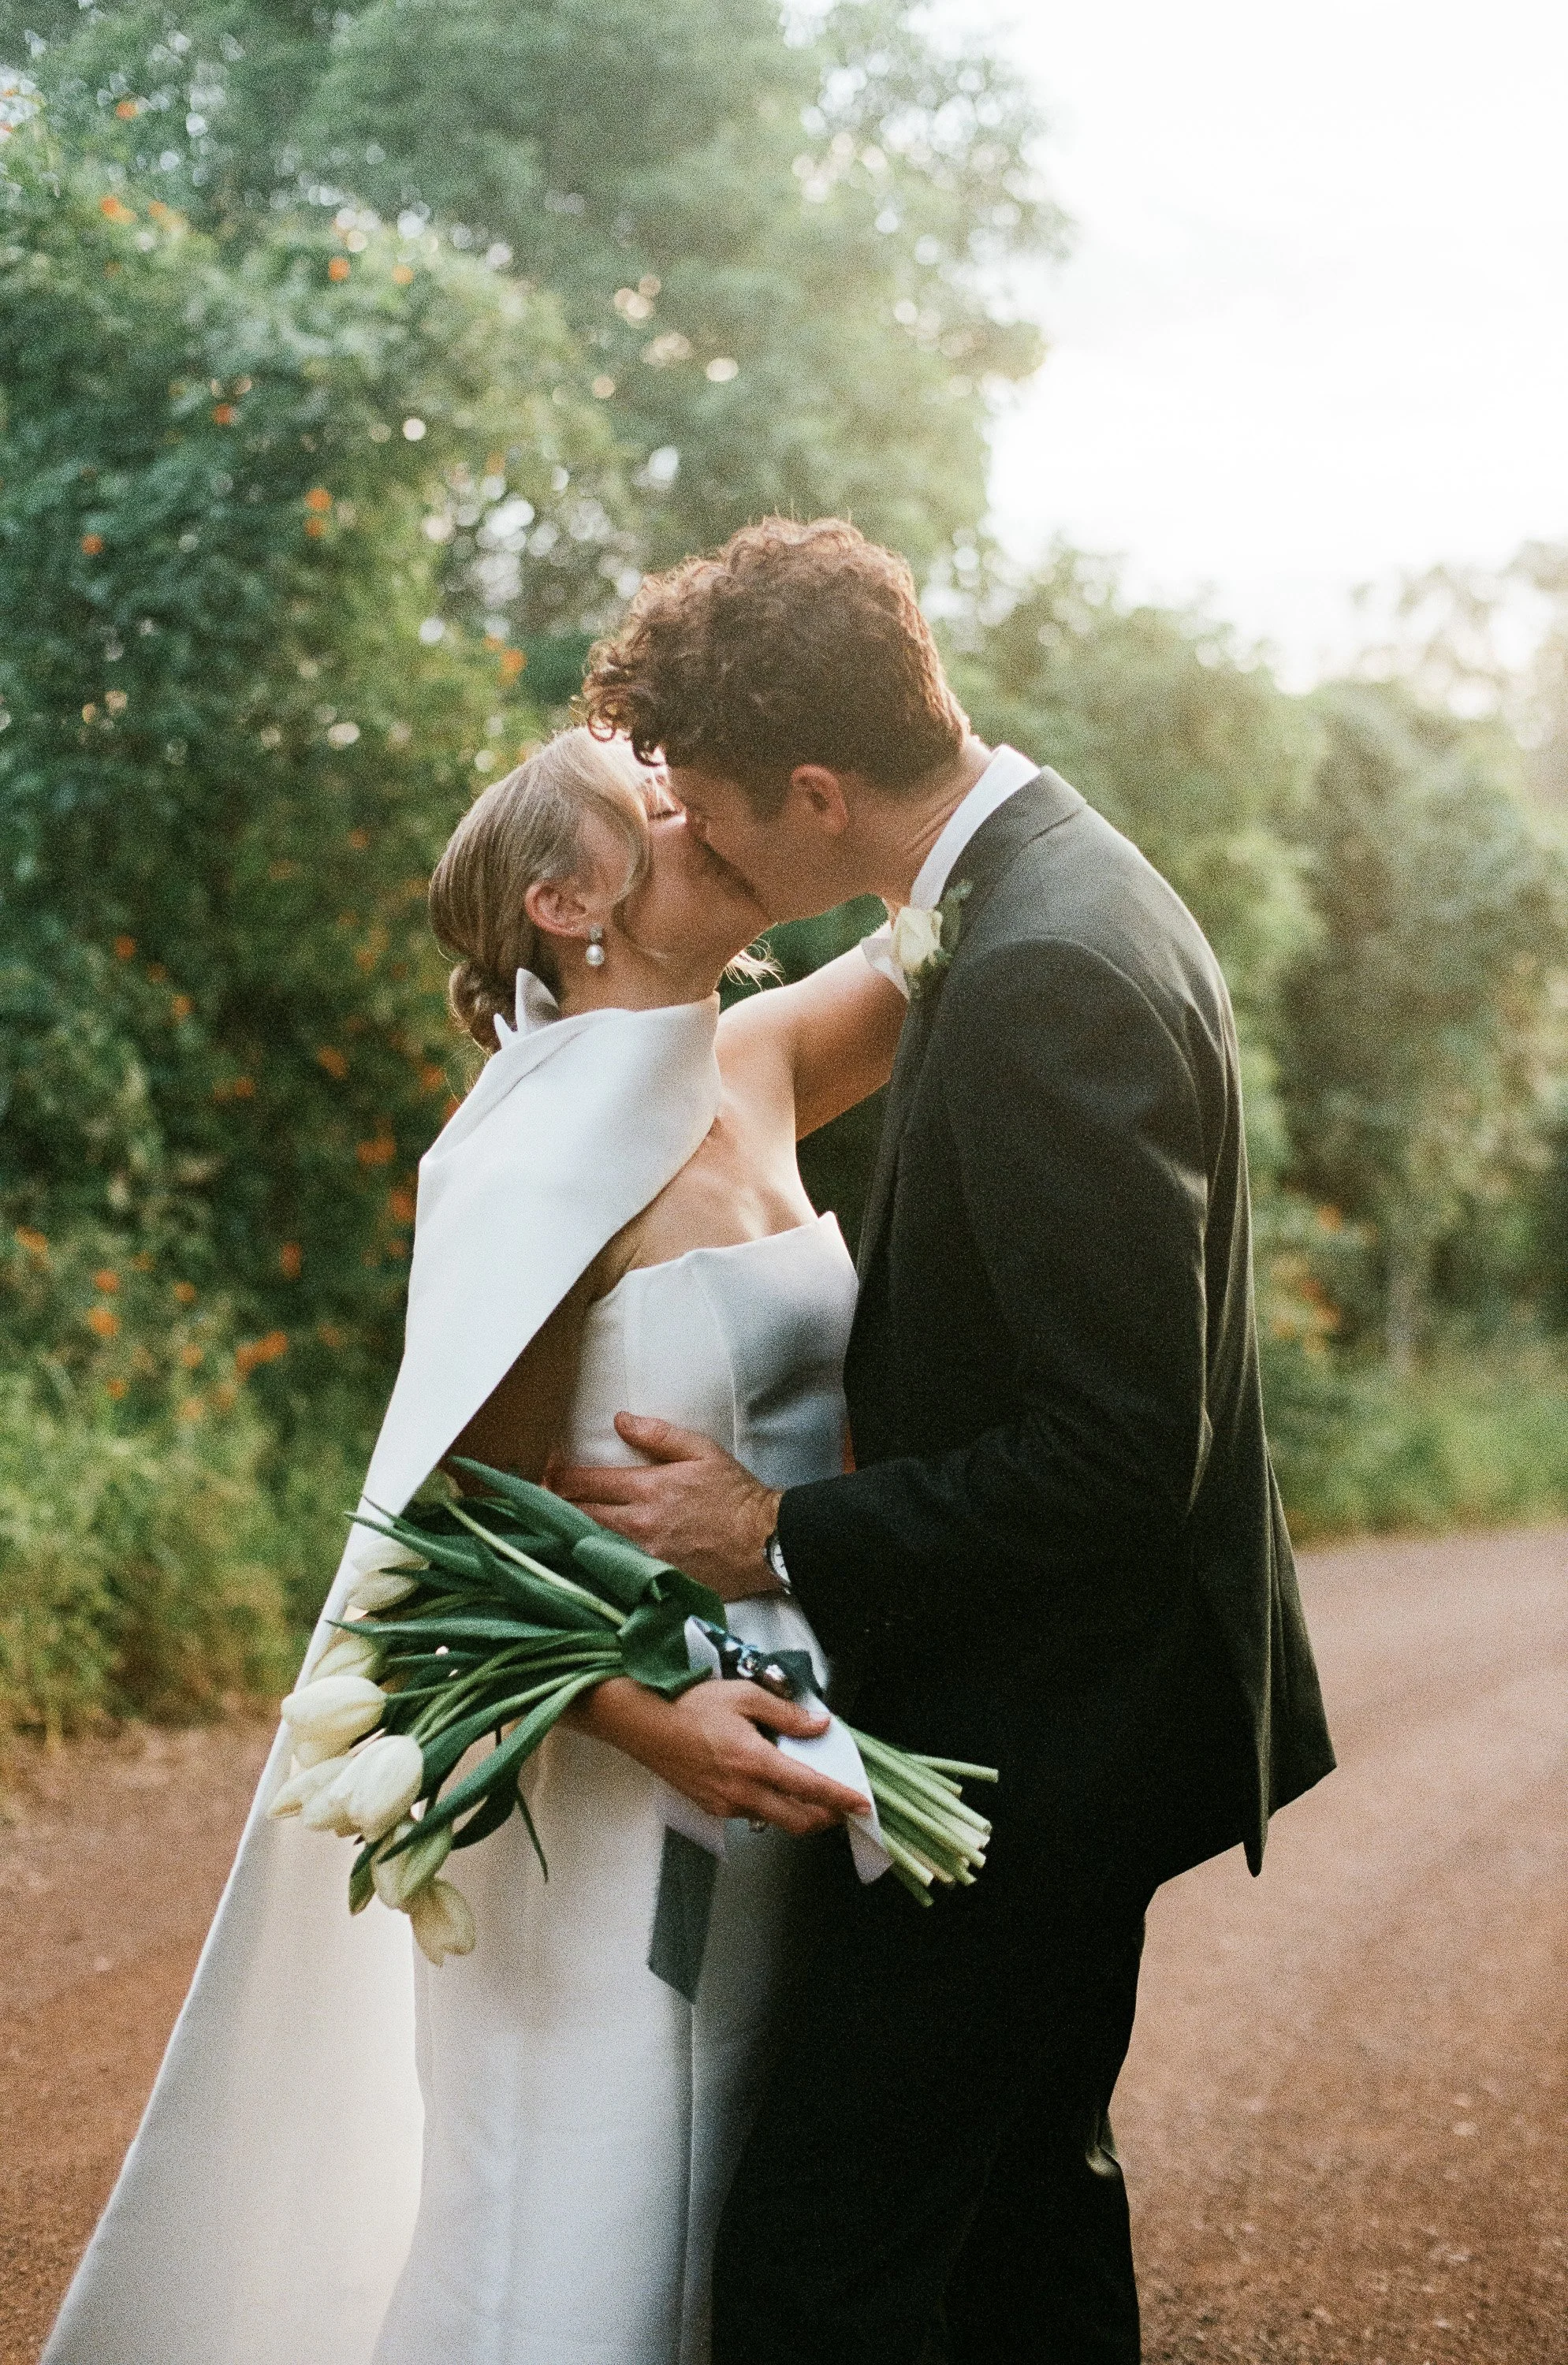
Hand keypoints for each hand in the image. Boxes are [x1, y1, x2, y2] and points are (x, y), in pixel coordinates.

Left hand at [550, 1415, 782, 1600]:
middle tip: (537, 1499)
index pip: (584, 1482)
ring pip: (587, 1546)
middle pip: (576, 1516)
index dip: (557, 1474)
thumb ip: (658, 1434)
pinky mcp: (652, 1582)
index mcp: (647, 1489)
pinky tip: (577, 1560)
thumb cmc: (735, 1495)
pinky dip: (591, 1564)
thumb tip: (621, 1421)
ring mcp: (642, 1558)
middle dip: (551, 1505)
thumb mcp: (702, 1451)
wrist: (765, 1542)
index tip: (546, 1470)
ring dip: (565, 1535)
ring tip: (546, 1527)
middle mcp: (638, 1526)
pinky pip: (610, 1573)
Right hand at [574, 1676, 869, 1834]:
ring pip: (774, 1820)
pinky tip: (769, 1784)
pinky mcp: (712, 1808)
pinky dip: (770, 1806)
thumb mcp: (744, 1695)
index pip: (810, 1789)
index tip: (862, 1805)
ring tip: (807, 1789)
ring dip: (797, 1812)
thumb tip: (818, 1725)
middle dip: (827, 1819)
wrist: (644, 1723)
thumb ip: (786, 1713)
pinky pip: (751, 1814)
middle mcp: (742, 1791)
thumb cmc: (689, 1705)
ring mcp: (725, 1804)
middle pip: (798, 1821)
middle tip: (842, 1808)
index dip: (841, 1799)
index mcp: (754, 1762)